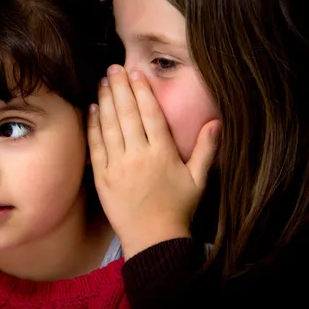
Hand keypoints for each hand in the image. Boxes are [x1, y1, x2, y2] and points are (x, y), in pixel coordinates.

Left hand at [87, 65, 220, 258]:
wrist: (153, 240)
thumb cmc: (178, 209)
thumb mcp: (198, 180)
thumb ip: (206, 149)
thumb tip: (216, 122)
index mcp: (162, 153)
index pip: (150, 114)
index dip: (142, 91)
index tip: (135, 73)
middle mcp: (138, 155)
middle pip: (126, 114)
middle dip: (119, 88)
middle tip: (113, 68)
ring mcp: (118, 165)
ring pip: (109, 126)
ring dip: (105, 101)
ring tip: (102, 82)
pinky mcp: (102, 177)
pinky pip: (96, 146)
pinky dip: (93, 126)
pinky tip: (92, 109)